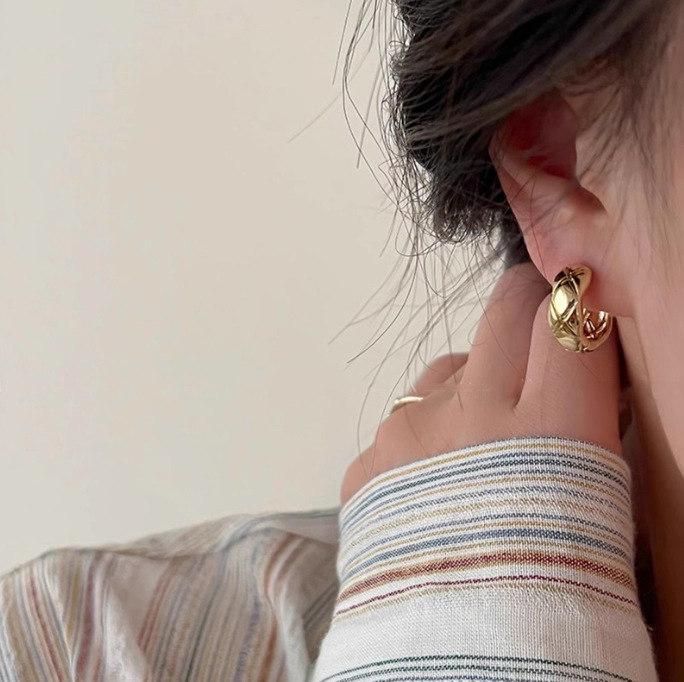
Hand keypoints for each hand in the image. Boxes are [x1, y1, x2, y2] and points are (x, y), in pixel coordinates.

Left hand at [341, 261, 621, 505]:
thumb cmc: (550, 607)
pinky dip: (428, 438)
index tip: (583, 321)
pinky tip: (437, 489)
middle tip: (546, 341)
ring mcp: (405, 438)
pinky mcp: (363, 467)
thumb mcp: (605, 511)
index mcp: (552, 435)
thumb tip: (585, 380)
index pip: (569, 317)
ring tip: (485, 449)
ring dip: (473, 384)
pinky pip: (405, 420)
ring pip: (449, 367)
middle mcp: (469, 419)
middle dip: (532, 308)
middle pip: (506, 309)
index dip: (580, 310)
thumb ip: (589, 426)